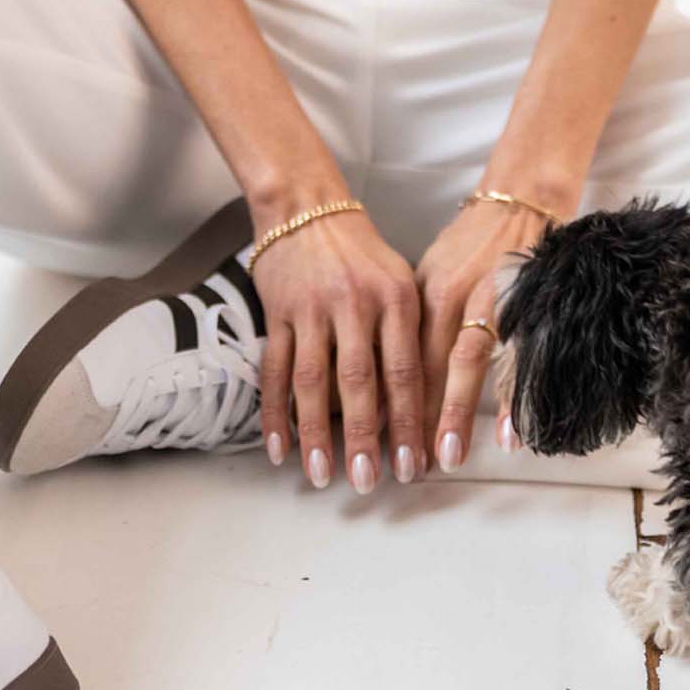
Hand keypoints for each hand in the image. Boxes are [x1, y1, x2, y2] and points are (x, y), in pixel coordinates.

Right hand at [248, 205, 428, 494]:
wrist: (307, 207)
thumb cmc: (361, 254)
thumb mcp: (399, 281)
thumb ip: (406, 336)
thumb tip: (410, 409)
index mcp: (394, 298)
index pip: (405, 370)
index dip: (410, 421)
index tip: (415, 465)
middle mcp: (354, 303)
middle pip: (359, 381)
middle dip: (364, 438)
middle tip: (367, 483)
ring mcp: (312, 308)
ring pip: (313, 382)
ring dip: (316, 434)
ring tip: (322, 475)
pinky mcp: (278, 312)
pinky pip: (275, 370)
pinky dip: (276, 412)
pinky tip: (280, 447)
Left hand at [412, 197, 556, 469]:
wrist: (519, 203)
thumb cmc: (470, 244)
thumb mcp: (430, 276)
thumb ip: (414, 323)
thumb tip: (385, 374)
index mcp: (425, 293)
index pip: (398, 357)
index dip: (387, 402)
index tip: (376, 443)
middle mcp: (454, 296)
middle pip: (426, 365)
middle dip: (414, 420)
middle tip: (404, 466)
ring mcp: (491, 299)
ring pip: (465, 363)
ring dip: (453, 414)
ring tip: (446, 458)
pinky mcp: (527, 302)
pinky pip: (518, 355)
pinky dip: (513, 396)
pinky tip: (509, 434)